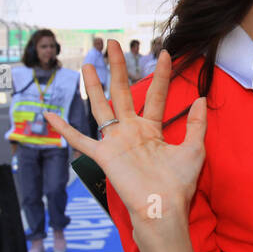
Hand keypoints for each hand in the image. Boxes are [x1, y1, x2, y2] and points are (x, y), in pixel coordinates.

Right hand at [47, 40, 205, 225]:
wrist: (163, 208)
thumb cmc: (178, 184)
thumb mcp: (194, 150)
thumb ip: (196, 124)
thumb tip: (201, 97)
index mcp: (152, 129)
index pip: (155, 95)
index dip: (160, 75)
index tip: (165, 53)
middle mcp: (131, 132)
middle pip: (122, 92)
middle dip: (117, 67)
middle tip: (112, 43)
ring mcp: (116, 142)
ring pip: (101, 107)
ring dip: (93, 86)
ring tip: (87, 63)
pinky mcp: (104, 155)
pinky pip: (80, 141)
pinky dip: (64, 130)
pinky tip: (51, 116)